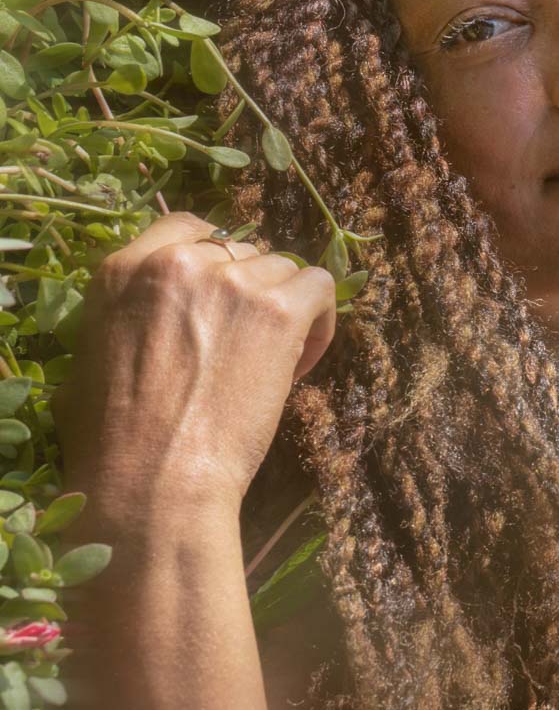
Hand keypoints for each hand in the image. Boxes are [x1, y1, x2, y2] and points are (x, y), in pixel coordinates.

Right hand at [50, 211, 338, 513]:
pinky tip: (301, 361)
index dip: (215, 261)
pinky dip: (320, 319)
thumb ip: (122, 321)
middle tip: (246, 344)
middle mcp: (179, 262)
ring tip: (273, 363)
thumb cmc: (110, 445)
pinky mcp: (278, 311)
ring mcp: (231, 282)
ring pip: (281, 270)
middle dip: (249, 291)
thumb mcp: (88, 364)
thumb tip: (143, 324)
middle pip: (240, 250)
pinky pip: (319, 288)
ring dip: (282, 309)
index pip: (187, 228)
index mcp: (123, 270)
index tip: (222, 299)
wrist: (154, 481)